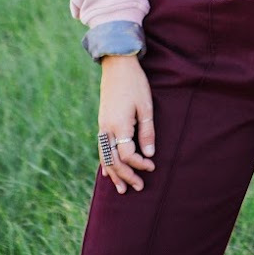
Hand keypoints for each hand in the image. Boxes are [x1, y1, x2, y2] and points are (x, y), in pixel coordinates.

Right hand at [98, 55, 155, 194]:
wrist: (117, 65)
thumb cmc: (135, 84)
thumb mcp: (145, 106)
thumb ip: (147, 131)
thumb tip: (149, 154)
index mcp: (118, 125)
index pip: (127, 155)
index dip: (140, 164)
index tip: (152, 166)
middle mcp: (106, 129)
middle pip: (114, 160)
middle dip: (126, 175)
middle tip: (139, 187)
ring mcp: (102, 126)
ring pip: (104, 156)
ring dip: (114, 173)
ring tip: (121, 189)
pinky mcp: (101, 122)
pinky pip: (101, 148)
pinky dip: (104, 162)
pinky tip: (107, 171)